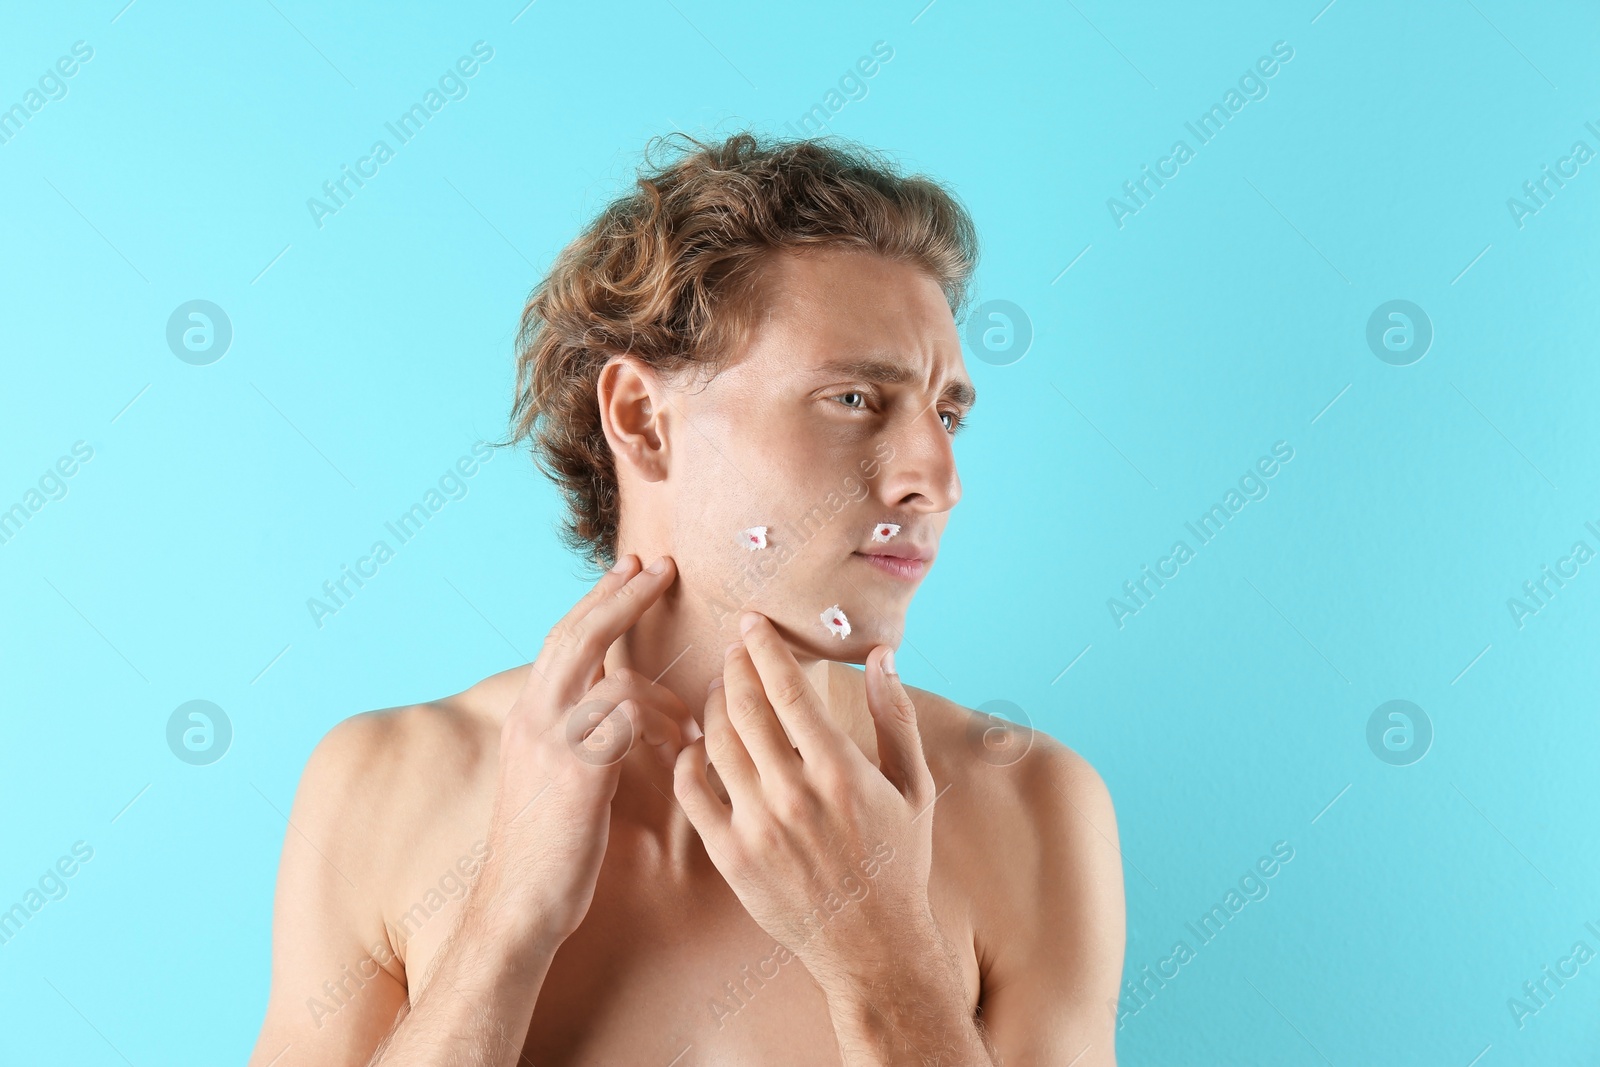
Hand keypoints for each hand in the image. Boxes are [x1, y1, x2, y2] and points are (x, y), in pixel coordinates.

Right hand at [473, 554, 694, 950]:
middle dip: (620, 594)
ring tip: (688, 705)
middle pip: (576, 632)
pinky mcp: (577, 767)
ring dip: (654, 671)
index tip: (628, 571)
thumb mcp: (555, 781)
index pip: (562, 639)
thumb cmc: (549, 853)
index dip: (596, 602)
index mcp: (527, 717)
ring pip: (604, 667)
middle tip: (659, 566)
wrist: (518, 906)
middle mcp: (532, 717)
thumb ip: (579, 740)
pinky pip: (626, 714)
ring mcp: (551, 739)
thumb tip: (614, 716)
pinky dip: (659, 718)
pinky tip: (679, 740)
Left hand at [672, 611, 941, 996]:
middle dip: (733, 667)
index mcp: (839, 770)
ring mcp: (757, 827)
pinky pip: (692, 794)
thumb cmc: (898, 861)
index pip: (787, 688)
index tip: (751, 622)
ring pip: (714, 743)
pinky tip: (695, 746)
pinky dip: (687, 761)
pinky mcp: (731, 858)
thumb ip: (895, 717)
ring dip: (710, 706)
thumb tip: (882, 656)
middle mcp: (794, 794)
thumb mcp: (914, 787)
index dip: (764, 647)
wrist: (873, 945)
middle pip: (744, 706)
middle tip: (732, 649)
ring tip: (720, 692)